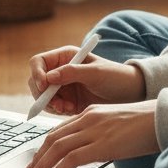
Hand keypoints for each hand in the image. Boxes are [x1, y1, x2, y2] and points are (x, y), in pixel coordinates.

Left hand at [24, 102, 158, 167]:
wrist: (162, 118)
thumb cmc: (145, 124)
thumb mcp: (117, 125)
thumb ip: (101, 134)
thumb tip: (93, 152)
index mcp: (91, 112)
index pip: (61, 129)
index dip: (46, 145)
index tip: (39, 157)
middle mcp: (88, 118)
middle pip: (54, 138)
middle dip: (38, 156)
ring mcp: (94, 131)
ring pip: (58, 148)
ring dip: (42, 164)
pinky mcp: (101, 145)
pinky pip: (71, 158)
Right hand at [27, 46, 145, 115]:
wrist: (130, 94)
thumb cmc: (116, 77)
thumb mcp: (95, 73)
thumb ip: (72, 73)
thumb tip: (48, 77)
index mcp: (65, 57)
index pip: (39, 62)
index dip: (37, 74)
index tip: (44, 87)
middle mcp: (60, 71)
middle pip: (36, 81)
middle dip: (43, 94)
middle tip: (57, 104)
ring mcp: (63, 87)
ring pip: (42, 97)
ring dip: (51, 105)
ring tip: (68, 108)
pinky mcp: (67, 101)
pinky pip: (52, 107)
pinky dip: (58, 111)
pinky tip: (72, 110)